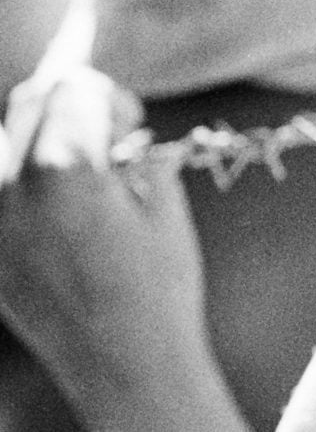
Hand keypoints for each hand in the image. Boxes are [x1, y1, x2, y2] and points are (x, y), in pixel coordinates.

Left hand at [0, 68, 247, 430]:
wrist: (124, 362)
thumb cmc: (158, 285)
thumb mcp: (163, 204)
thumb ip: (137, 154)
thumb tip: (123, 132)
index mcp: (65, 168)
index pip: (75, 89)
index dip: (112, 98)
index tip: (133, 121)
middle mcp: (13, 186)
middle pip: (28, 102)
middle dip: (70, 105)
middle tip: (108, 135)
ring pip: (5, 142)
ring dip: (42, 138)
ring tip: (80, 170)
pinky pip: (0, 190)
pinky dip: (26, 181)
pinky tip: (61, 207)